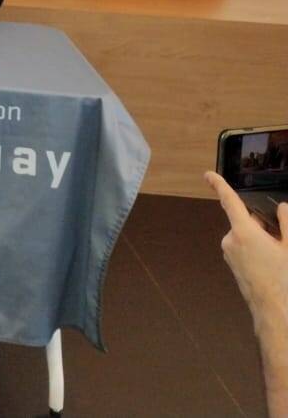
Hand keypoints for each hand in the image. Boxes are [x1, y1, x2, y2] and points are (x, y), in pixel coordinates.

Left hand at [206, 171, 287, 313]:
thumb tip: (281, 208)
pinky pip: (245, 249)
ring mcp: (230, 255)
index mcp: (244, 232)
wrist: (276, 312)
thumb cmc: (284, 279)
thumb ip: (287, 222)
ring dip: (262, 239)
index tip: (208, 175)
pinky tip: (273, 264)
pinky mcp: (234, 266)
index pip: (230, 202)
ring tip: (280, 257)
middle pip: (246, 221)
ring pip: (247, 236)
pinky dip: (257, 249)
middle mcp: (231, 240)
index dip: (219, 185)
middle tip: (282, 240)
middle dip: (263, 224)